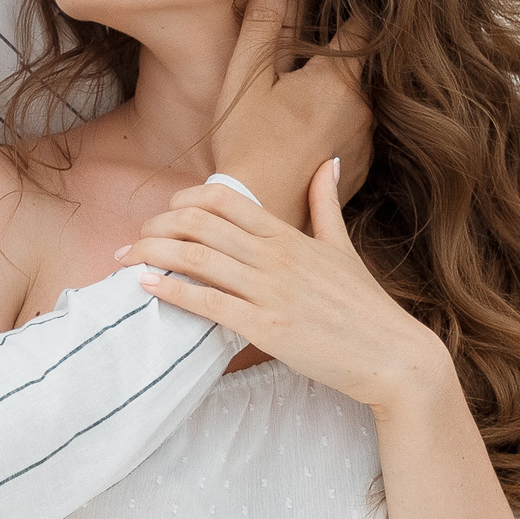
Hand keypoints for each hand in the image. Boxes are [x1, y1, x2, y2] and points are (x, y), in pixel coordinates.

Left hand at [124, 158, 452, 414]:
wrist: (393, 356)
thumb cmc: (365, 306)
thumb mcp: (342, 246)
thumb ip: (325, 203)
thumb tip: (328, 162)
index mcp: (289, 235)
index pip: (224, 199)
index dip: (185, 199)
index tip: (166, 211)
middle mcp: (275, 257)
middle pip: (200, 223)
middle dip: (157, 225)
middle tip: (135, 237)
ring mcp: (270, 291)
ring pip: (197, 258)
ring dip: (153, 253)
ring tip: (126, 257)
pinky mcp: (266, 328)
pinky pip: (207, 302)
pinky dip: (171, 291)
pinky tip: (146, 285)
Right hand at [205, 0, 370, 231]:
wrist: (260, 211)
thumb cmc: (247, 144)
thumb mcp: (247, 78)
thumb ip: (264, 24)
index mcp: (338, 78)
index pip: (362, 26)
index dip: (352, 9)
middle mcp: (364, 107)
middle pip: (361, 65)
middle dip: (337, 56)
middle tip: (308, 54)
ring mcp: (367, 140)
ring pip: (359, 100)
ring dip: (338, 94)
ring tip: (302, 100)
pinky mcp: (362, 167)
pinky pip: (356, 132)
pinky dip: (338, 125)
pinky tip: (308, 134)